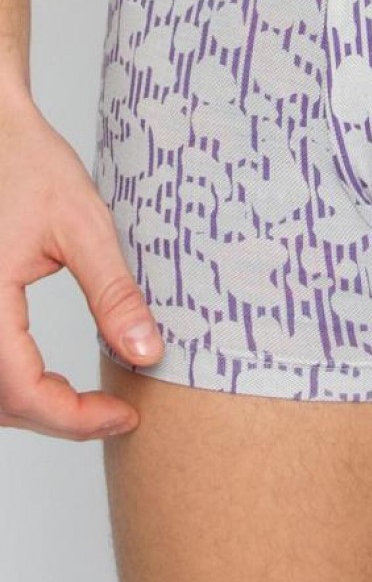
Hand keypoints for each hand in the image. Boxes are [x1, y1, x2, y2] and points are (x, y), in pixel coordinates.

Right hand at [0, 90, 163, 439]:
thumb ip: (114, 293)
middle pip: (1, 404)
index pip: (24, 392)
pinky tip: (47, 380)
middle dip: (59, 419)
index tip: (126, 414)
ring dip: (32, 407)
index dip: (77, 418)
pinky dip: (12, 385)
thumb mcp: (82, 225)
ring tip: (88, 403)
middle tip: (116, 411)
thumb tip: (147, 352)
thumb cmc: (25, 163)